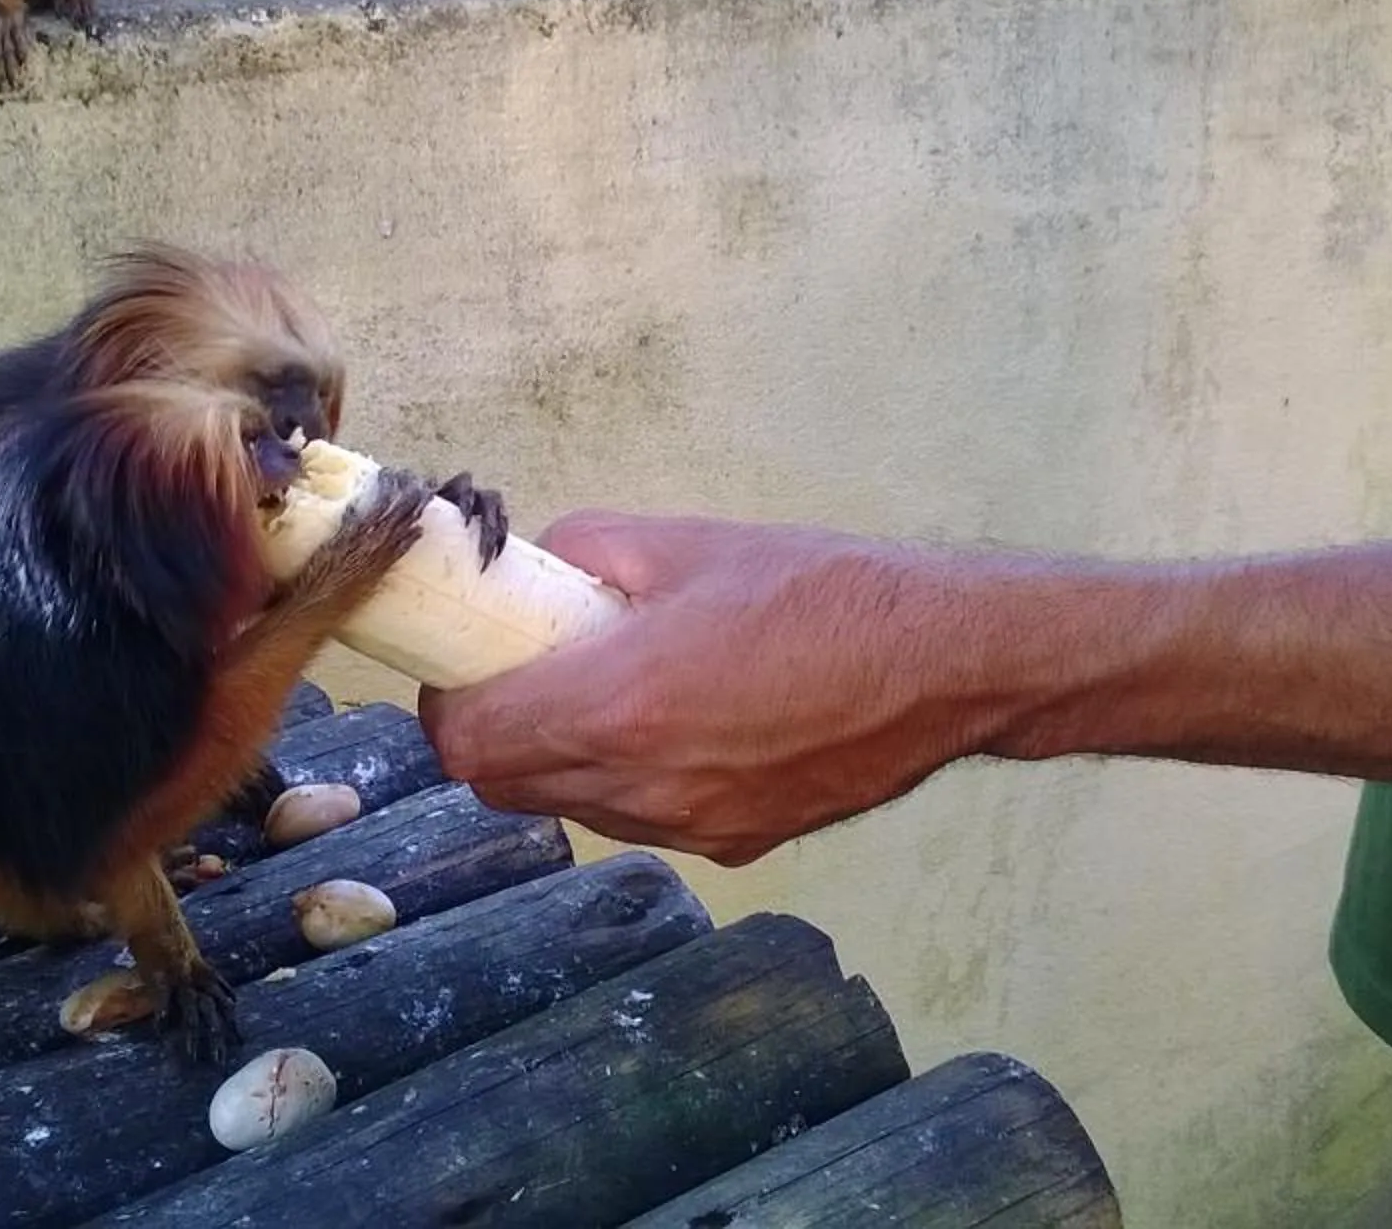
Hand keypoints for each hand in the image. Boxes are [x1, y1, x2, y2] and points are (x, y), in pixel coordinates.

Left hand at [416, 512, 999, 865]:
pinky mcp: (734, 847)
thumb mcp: (685, 543)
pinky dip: (628, 780)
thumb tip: (526, 568)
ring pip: (571, 808)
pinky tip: (683, 725)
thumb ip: (583, 552)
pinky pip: (641, 821)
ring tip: (613, 693)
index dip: (447, 704)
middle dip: (492, 733)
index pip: (470, 742)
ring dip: (560, 759)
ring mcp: (691, 828)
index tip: (464, 665)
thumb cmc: (821, 589)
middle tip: (523, 676)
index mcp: (621, 704)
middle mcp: (644, 785)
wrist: (944, 664)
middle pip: (504, 787)